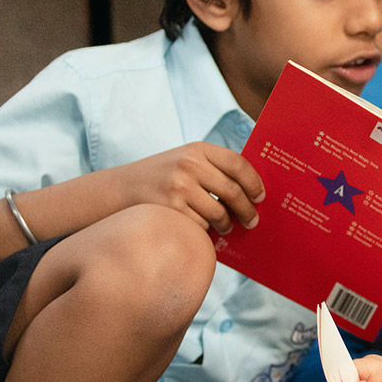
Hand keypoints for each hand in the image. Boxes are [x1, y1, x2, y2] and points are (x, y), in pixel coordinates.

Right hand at [112, 142, 264, 234]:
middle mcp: (189, 165)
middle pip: (233, 191)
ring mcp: (178, 187)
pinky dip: (204, 231)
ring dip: (226, 225)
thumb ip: (214, 169)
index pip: (238, 163)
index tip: (260, 196)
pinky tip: (201, 228)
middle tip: (252, 221)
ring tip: (225, 227)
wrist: (121, 188)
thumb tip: (252, 192)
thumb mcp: (185, 160)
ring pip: (218, 213)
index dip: (254, 182)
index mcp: (198, 149)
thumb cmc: (162, 177)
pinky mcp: (170, 209)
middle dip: (247, 210)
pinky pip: (200, 226)